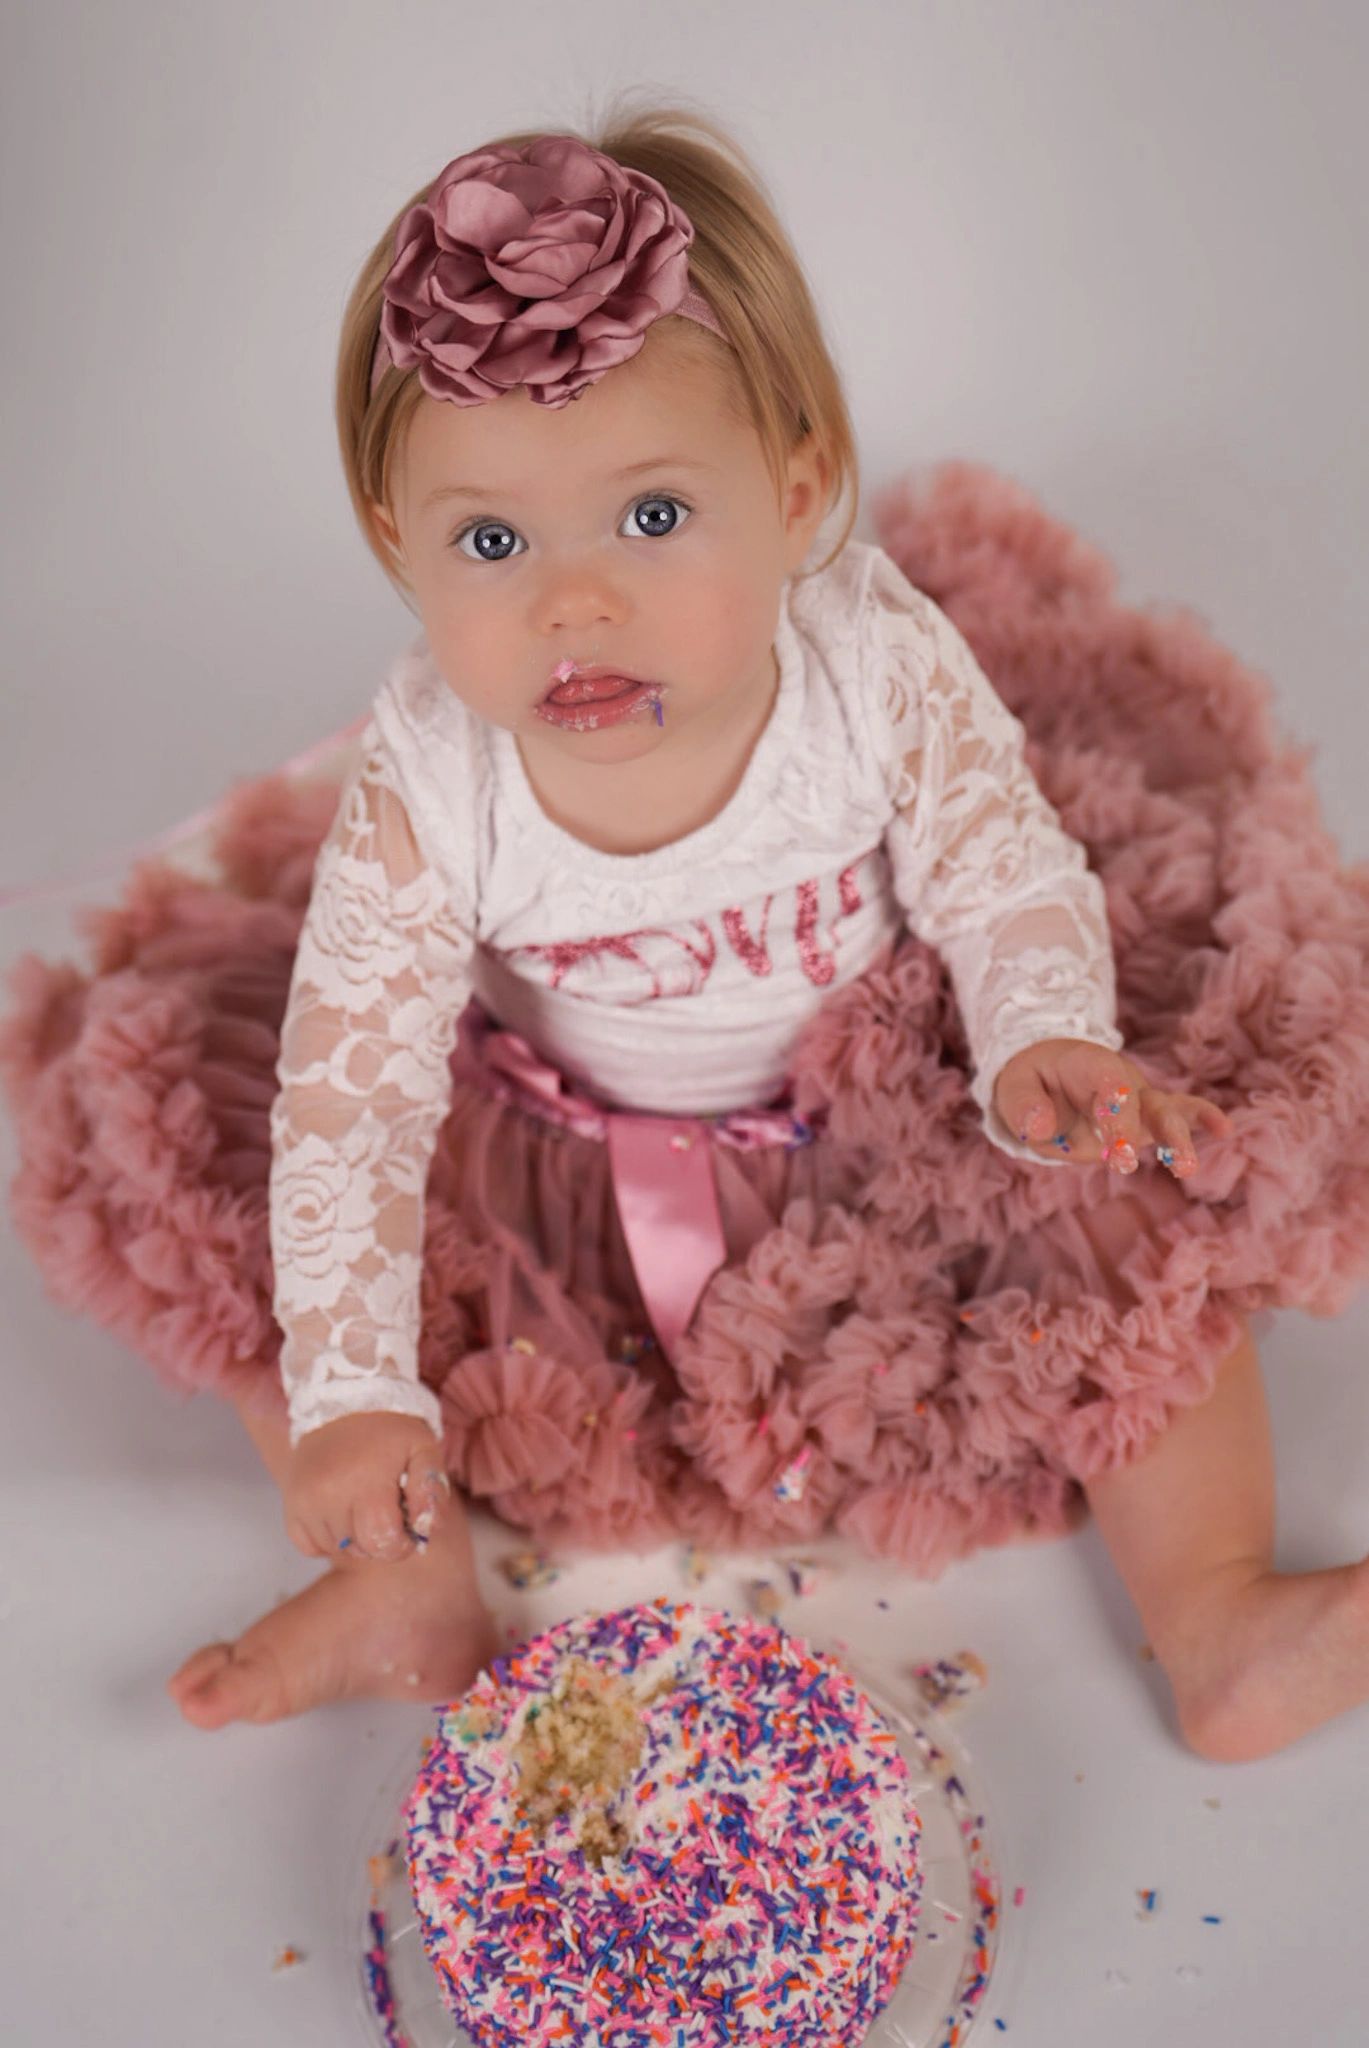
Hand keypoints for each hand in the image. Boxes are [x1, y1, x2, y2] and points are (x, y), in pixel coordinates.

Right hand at [282, 1410, 451, 1561]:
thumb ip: (431, 1489)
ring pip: (338, 1549)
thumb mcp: (423, 1448)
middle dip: (380, 1539)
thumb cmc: (389, 1430)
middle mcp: (327, 1495)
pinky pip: (311, 1546)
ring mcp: (304, 1503)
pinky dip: (328, 1538)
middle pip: (361, 1549)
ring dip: (355, 1538)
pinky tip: (340, 1510)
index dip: (402, 1542)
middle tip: (385, 1508)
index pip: (383, 1543)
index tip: (406, 1525)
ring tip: (362, 1503)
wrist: (342, 1401)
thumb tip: (428, 1528)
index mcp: (364, 1482)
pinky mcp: (290, 1509)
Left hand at [992, 1038, 1233, 1177]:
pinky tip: (1225, 1128)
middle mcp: (1121, 1081)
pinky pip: (1177, 1114)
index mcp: (1089, 1066)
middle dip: (1157, 1131)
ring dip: (1179, 1137)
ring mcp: (1137, 1099)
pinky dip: (1201, 1118)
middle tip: (1162, 1162)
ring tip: (1189, 1167)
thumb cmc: (1029, 1079)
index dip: (1118, 1118)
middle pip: (1147, 1101)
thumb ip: (1023, 1106)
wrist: (1044, 1069)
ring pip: (1167, 1113)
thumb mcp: (1012, 1087)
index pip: (1110, 1088)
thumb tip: (1038, 1129)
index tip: (1119, 1156)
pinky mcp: (1143, 1119)